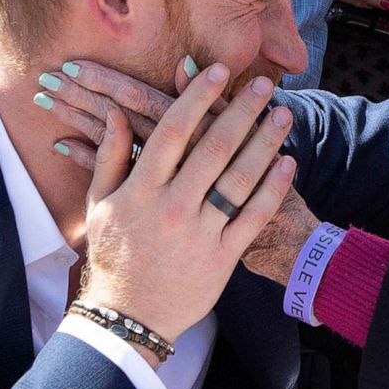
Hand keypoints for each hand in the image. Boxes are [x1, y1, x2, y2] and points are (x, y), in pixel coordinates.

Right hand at [38, 59, 321, 288]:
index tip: (217, 71)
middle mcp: (172, 207)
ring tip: (284, 115)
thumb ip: (108, 157)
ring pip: (239, 179)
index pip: (172, 132)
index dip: (196, 98)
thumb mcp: (100, 205)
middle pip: (214, 149)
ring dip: (265, 143)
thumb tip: (115, 113)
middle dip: (241, 112)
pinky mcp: (223, 258)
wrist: (128, 317)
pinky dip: (273, 189)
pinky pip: (253, 217)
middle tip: (263, 85)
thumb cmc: (113, 256)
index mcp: (141, 189)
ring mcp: (199, 233)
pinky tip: (288, 163)